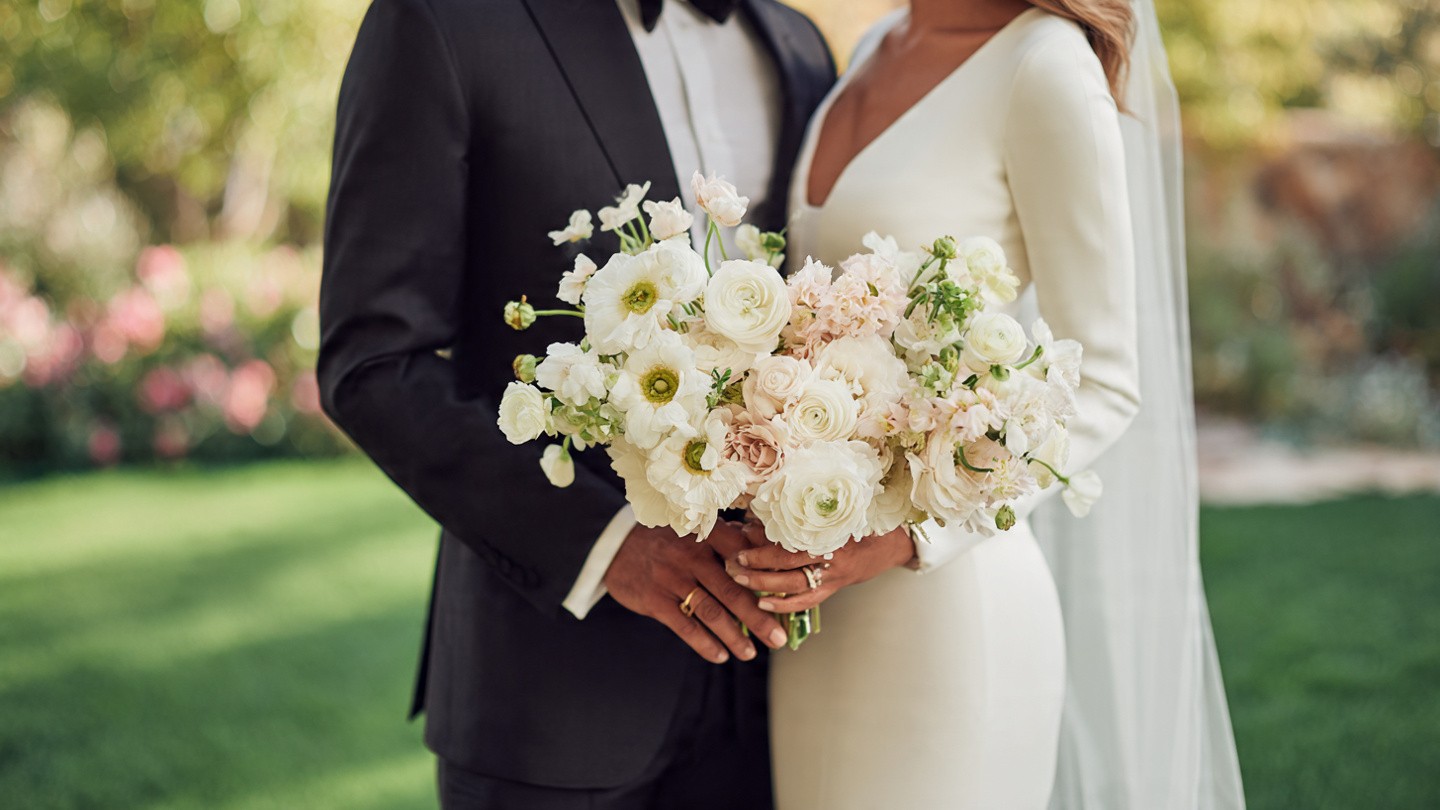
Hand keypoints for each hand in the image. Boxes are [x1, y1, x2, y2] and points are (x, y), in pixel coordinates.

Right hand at [603, 522, 790, 663]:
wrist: (616, 546)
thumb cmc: (667, 541)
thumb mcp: (694, 530)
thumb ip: (728, 540)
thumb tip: (769, 555)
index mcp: (707, 535)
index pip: (745, 556)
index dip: (767, 577)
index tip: (787, 598)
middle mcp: (691, 555)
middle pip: (733, 590)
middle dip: (758, 618)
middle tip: (778, 638)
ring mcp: (672, 578)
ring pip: (711, 612)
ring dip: (734, 636)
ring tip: (750, 654)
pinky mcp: (655, 600)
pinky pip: (684, 626)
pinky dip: (704, 643)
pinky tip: (719, 656)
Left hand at [726, 522, 915, 613]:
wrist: (894, 544)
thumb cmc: (863, 519)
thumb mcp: (840, 508)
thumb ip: (807, 508)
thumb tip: (764, 507)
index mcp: (832, 529)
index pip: (793, 536)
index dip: (767, 536)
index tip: (743, 530)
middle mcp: (832, 554)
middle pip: (788, 561)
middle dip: (757, 562)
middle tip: (733, 561)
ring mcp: (833, 575)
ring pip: (794, 584)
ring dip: (763, 583)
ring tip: (738, 579)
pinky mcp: (834, 588)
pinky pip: (806, 601)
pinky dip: (784, 605)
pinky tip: (762, 604)